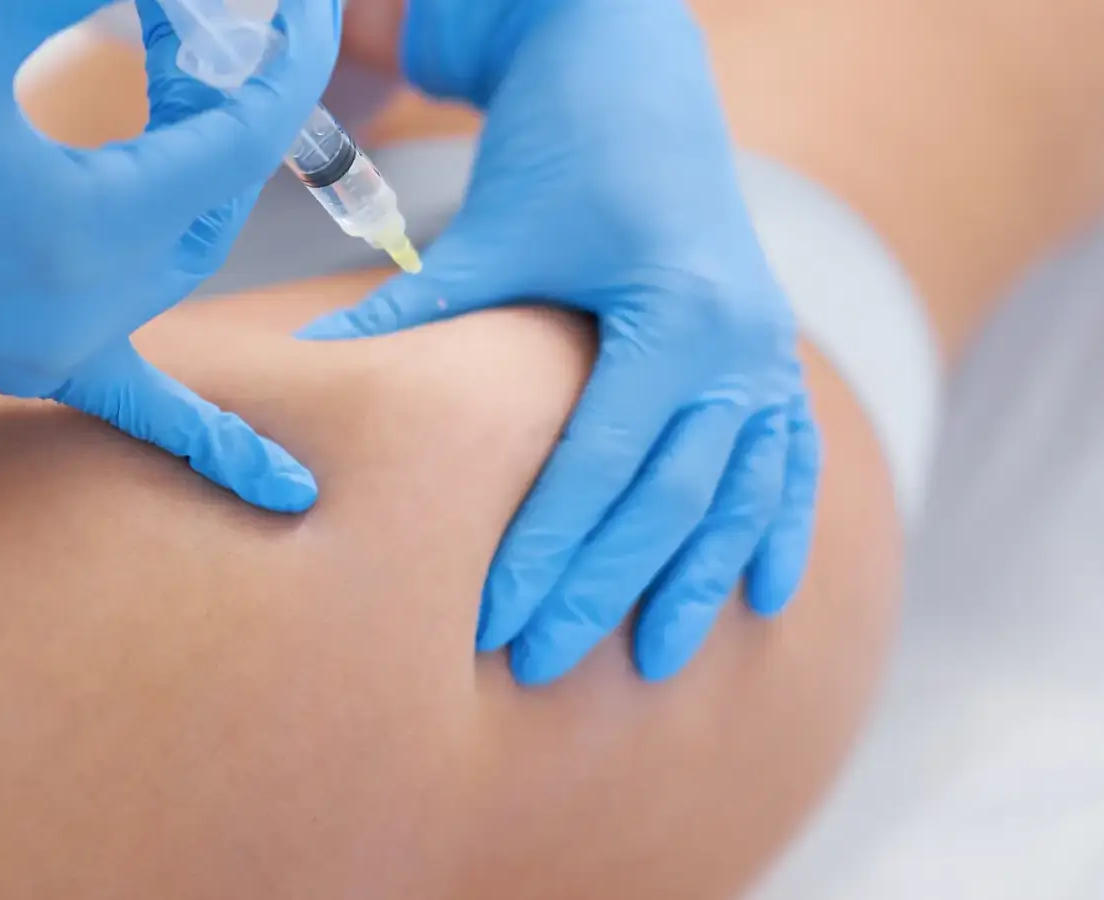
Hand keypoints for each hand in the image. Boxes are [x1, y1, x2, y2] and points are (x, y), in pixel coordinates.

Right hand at [0, 0, 340, 512]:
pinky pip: (140, 406)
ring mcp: (55, 352)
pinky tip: (288, 493)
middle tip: (192, 30)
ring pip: (181, 264)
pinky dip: (215, 441)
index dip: (283, 61)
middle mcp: (85, 310)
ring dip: (201, 184)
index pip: (238, 138)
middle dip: (222, 105)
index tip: (302, 12)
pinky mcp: (22, 366)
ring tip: (182, 96)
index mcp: (85, 228)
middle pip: (212, 198)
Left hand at [302, 0, 820, 682]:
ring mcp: (768, 354)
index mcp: (674, 315)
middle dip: (605, 589)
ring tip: (659, 663)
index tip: (494, 623)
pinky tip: (765, 597)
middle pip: (668, 498)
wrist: (641, 76)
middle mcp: (739, 345)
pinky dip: (778, 527)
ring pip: (737, 495)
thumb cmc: (561, 154)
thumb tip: (312, 362)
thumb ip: (417, 309)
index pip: (600, 464)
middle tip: (543, 666)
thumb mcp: (496, 234)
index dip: (546, 550)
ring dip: (698, 582)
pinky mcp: (773, 356)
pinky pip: (790, 460)